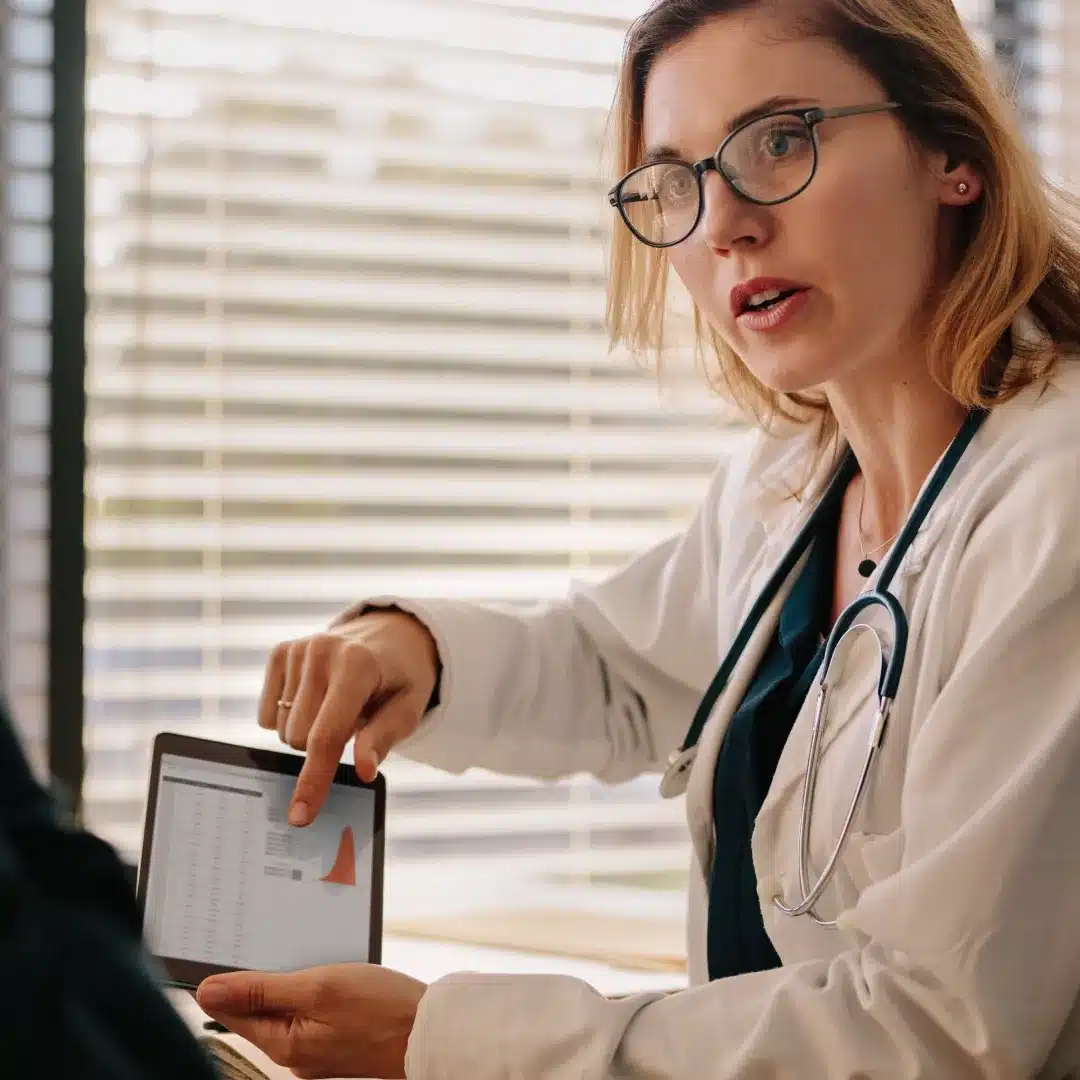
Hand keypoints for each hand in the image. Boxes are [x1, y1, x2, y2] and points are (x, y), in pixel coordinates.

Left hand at [196, 963, 427, 1079]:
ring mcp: (315, 1050)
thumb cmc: (381, 1008)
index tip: (220, 949)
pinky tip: (329, 977)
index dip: (222, 981)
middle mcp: (293, 1054)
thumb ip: (261, 989)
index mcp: (282, 1044)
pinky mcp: (334, 1042)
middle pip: (255, 1012)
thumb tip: (207, 990)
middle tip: (270, 942)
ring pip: (284, 1010)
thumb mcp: (317, 987)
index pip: (230, 1012)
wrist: (430, 1031)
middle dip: (258, 979)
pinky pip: (307, 1014)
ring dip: (289, 983)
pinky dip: (311, 992)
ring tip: (310, 959)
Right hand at [260, 609, 438, 824]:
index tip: (299, 816)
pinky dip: (289, 717)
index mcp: (358, 666)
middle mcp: (322, 651)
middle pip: (298, 738)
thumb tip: (363, 772)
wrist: (389, 637)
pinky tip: (315, 698)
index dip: (314, 780)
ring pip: (281, 730)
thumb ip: (384, 739)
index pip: (326, 737)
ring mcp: (298, 649)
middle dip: (322, 746)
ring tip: (336, 705)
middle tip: (351, 721)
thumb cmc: (400, 679)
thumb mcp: (408, 709)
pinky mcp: (281, 651)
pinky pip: (267, 714)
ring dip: (307, 730)